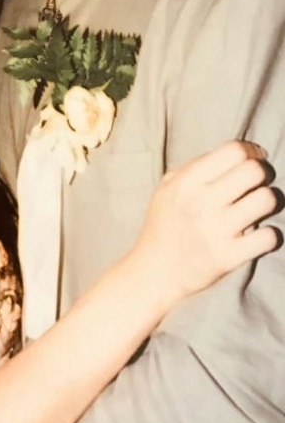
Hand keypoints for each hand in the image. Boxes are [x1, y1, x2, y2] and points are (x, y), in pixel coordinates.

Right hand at [134, 140, 278, 303]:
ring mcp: (217, 230)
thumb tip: (235, 154)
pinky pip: (269, 237)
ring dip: (268, 200)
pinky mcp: (229, 256)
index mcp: (187, 181)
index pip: (234, 151)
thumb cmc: (164, 224)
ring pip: (267, 199)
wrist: (153, 271)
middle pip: (254, 171)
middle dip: (262, 173)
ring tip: (258, 207)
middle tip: (256, 184)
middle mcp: (202, 202)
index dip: (251, 151)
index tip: (253, 159)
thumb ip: (196, 167)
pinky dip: (269, 234)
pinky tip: (258, 234)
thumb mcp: (168, 187)